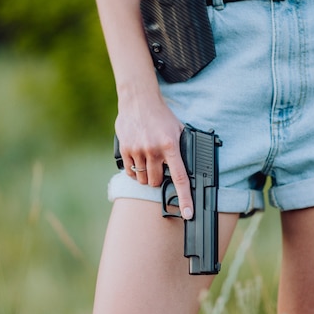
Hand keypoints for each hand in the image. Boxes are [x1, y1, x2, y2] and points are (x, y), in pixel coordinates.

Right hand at [115, 97, 194, 219]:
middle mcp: (154, 150)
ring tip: (149, 163)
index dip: (185, 198)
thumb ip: (181, 148)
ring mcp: (138, 150)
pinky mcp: (125, 149)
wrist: (139, 100)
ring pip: (143, 180)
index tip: (188, 213)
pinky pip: (130, 172)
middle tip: (160, 169)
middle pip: (157, 182)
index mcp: (170, 146)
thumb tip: (188, 167)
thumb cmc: (161, 115)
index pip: (180, 178)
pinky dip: (134, 172)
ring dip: (147, 177)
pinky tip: (138, 161)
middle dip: (159, 181)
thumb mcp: (178, 129)